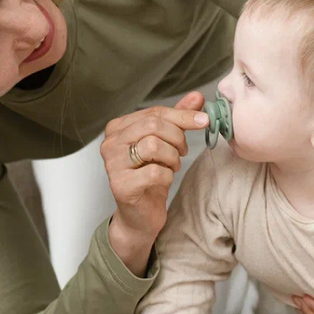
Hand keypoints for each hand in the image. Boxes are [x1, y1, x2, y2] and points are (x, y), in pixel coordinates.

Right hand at [102, 91, 208, 274]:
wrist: (139, 216)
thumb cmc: (150, 177)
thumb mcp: (165, 143)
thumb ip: (178, 119)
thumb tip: (197, 97)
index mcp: (117, 128)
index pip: (154, 113)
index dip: (182, 116)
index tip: (203, 120)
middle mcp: (110, 143)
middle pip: (153, 126)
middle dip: (177, 138)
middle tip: (183, 151)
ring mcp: (112, 165)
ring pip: (153, 145)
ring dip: (172, 157)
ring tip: (172, 166)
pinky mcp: (120, 185)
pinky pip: (155, 171)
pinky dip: (167, 175)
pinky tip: (163, 180)